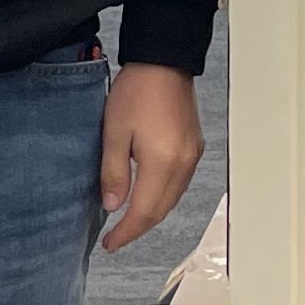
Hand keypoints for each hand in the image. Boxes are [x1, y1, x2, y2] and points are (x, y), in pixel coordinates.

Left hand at [97, 60, 204, 251]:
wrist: (164, 61)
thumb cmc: (137, 91)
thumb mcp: (114, 132)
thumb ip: (114, 173)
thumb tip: (113, 206)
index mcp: (163, 162)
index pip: (144, 211)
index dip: (126, 232)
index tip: (110, 244)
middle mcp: (183, 164)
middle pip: (161, 210)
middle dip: (138, 228)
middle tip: (116, 239)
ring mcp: (192, 156)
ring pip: (172, 199)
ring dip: (151, 214)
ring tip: (128, 222)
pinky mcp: (194, 147)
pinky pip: (179, 184)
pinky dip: (162, 197)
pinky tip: (147, 196)